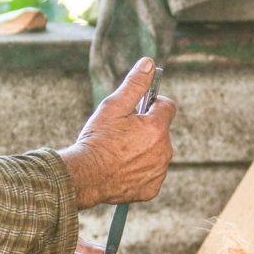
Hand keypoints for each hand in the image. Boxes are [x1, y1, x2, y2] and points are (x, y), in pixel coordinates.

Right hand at [60, 57, 175, 208]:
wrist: (86, 176)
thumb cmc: (97, 140)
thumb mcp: (113, 106)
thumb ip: (134, 85)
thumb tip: (149, 64)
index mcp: (157, 128)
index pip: (167, 106)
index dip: (153, 104)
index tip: (139, 109)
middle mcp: (164, 151)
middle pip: (161, 132)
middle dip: (147, 130)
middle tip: (122, 134)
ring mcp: (158, 172)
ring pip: (157, 154)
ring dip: (144, 151)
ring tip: (120, 153)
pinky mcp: (151, 189)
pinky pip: (151, 175)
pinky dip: (141, 172)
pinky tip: (123, 170)